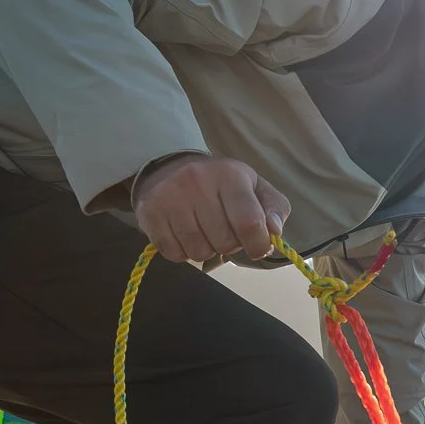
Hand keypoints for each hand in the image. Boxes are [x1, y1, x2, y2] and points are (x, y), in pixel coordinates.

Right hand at [133, 153, 291, 263]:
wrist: (170, 168)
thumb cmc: (222, 185)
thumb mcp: (256, 188)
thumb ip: (275, 209)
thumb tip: (274, 232)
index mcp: (229, 175)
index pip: (249, 224)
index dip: (258, 244)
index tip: (257, 246)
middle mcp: (197, 181)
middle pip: (224, 242)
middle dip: (230, 245)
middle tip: (224, 230)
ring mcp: (170, 197)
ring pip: (199, 252)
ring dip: (206, 250)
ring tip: (204, 230)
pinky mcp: (149, 213)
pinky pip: (174, 254)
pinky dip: (183, 253)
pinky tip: (184, 234)